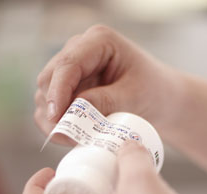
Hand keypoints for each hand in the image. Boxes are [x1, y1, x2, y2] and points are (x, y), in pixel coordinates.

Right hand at [34, 25, 182, 144]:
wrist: (162, 100)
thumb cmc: (154, 92)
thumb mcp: (133, 97)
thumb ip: (103, 103)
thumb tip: (72, 114)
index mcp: (98, 41)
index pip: (67, 64)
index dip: (58, 92)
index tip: (56, 118)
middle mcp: (79, 50)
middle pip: (49, 78)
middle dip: (54, 109)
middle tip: (67, 136)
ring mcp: (72, 69)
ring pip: (45, 94)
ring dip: (54, 119)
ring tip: (75, 138)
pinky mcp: (68, 87)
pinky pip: (50, 106)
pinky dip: (57, 123)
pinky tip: (74, 135)